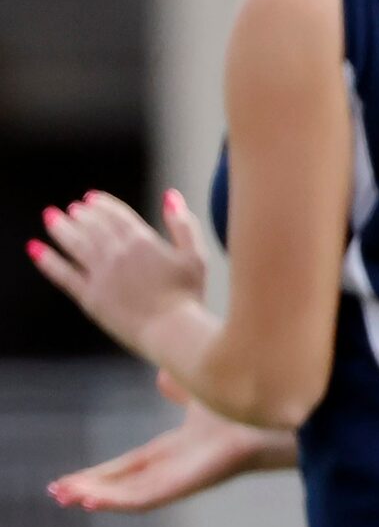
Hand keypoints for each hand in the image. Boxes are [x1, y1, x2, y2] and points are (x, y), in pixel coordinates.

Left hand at [30, 188, 209, 361]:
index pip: (116, 215)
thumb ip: (183, 224)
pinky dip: (47, 260)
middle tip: (73, 209)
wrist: (173, 331)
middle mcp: (116, 253)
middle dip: (81, 215)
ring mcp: (100, 274)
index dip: (102, 204)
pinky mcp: (90, 296)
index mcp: (142, 241)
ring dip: (61, 228)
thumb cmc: (189, 296)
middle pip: (93, 227)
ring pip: (75, 244)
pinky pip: (63, 274)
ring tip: (51, 217)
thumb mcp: (196, 256)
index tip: (91, 198)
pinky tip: (35, 249)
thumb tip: (171, 195)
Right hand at [50, 378, 291, 512]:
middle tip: (58, 495)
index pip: (130, 466)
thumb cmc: (249, 410)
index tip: (70, 480)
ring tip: (69, 499)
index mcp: (176, 451)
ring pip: (134, 495)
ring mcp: (186, 478)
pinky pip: (150, 497)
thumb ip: (180, 390)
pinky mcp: (193, 482)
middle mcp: (179, 468)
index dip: (101, 473)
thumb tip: (163, 378)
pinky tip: (93, 501)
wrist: (279, 416)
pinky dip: (121, 500)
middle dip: (92, 489)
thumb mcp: (200, 396)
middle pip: (125, 483)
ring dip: (101, 498)